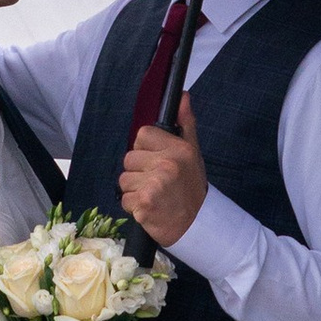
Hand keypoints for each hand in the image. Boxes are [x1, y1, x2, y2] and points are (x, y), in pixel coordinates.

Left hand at [119, 98, 206, 247]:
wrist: (197, 225)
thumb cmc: (191, 188)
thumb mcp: (192, 153)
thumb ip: (185, 123)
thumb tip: (182, 95)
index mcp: (178, 148)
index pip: (142, 135)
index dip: (145, 150)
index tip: (156, 162)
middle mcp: (167, 163)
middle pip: (129, 159)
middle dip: (138, 172)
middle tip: (157, 183)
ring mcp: (155, 184)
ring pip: (124, 180)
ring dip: (134, 191)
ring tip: (154, 196)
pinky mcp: (144, 203)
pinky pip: (124, 200)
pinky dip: (133, 207)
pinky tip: (150, 209)